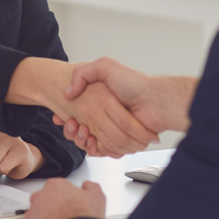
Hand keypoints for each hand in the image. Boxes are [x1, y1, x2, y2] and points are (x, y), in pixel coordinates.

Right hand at [6, 58, 157, 156]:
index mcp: (100, 100)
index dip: (66, 117)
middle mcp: (106, 115)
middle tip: (71, 125)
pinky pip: (104, 151)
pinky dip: (97, 149)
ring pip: (90, 142)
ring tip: (82, 132)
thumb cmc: (134, 82)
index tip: (62, 117)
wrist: (156, 100)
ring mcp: (113, 129)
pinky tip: (92, 142)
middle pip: (81, 129)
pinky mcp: (121, 142)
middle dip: (73, 130)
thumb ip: (83, 74)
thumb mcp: (104, 67)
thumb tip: (68, 92)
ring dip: (82, 140)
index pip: (76, 113)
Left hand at [22, 179, 105, 218]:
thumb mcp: (97, 196)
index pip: (60, 188)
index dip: (69, 197)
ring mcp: (32, 214)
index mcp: (55, 185)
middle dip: (56, 207)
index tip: (75, 205)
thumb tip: (88, 186)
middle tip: (68, 218)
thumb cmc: (81, 218)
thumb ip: (91, 187)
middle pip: (47, 200)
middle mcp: (39, 197)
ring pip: (39, 215)